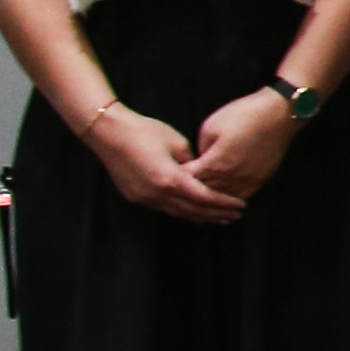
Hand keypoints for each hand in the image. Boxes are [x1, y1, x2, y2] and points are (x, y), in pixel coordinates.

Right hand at [81, 102, 242, 225]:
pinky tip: (193, 213)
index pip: (204, 198)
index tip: (241, 205)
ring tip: (219, 219)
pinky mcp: (136, 197)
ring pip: (178, 213)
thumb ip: (192, 162)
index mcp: (171, 180)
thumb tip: (201, 173)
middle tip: (235, 217)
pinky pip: (165, 209)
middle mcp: (158, 195)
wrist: (108, 133)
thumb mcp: (177, 142)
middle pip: (193, 211)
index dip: (224, 203)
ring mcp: (145, 198)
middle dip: (216, 214)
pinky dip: (182, 212)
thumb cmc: (145, 131)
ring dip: (200, 217)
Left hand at [187, 86, 297, 208]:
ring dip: (210, 200)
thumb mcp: (211, 125)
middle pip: (205, 193)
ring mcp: (248, 181)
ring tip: (198, 200)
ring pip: (223, 199)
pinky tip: (222, 198)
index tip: (167, 178)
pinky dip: (228, 198)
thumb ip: (200, 147)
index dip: (176, 179)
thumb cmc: (243, 115)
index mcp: (215, 164)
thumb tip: (200, 159)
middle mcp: (231, 178)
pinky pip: (241, 196)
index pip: (189, 179)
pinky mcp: (260, 180)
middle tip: (178, 193)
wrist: (279, 114)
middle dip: (191, 192)